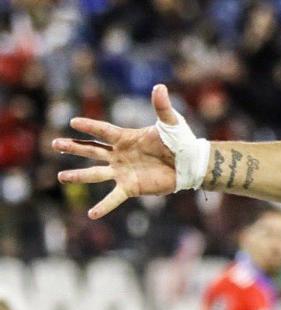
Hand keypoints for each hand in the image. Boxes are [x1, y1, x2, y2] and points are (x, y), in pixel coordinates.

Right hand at [53, 84, 188, 218]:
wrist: (189, 164)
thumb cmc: (179, 141)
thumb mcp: (171, 123)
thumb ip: (162, 107)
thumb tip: (160, 87)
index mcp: (126, 138)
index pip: (103, 131)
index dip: (90, 126)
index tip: (73, 122)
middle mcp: (119, 154)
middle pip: (92, 150)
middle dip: (73, 147)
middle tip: (55, 143)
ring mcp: (123, 172)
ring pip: (96, 173)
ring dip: (78, 175)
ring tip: (61, 177)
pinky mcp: (131, 187)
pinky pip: (114, 198)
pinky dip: (103, 206)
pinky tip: (91, 215)